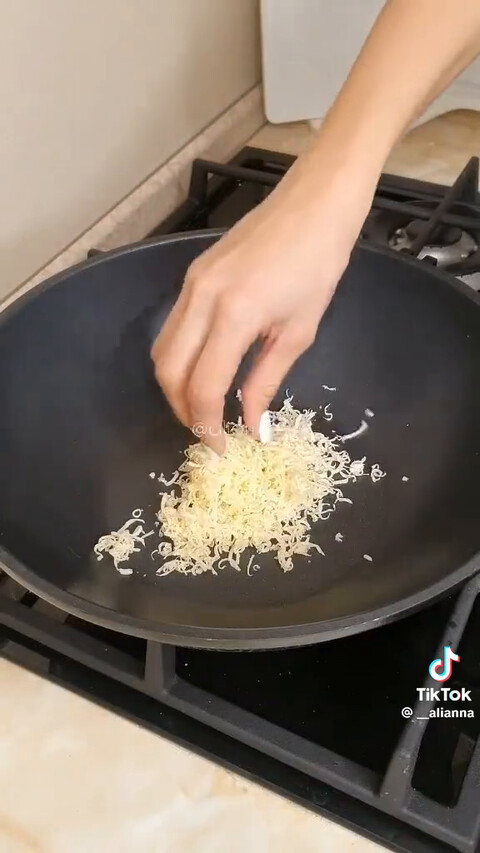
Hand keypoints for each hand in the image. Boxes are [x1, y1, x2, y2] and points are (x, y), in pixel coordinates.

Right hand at [151, 150, 373, 452]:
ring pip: (162, 350)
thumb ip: (266, 381)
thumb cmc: (319, 265)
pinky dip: (181, 358)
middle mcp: (201, 298)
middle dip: (183, 410)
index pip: (203, 385)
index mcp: (234, 314)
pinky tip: (205, 369)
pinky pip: (172, 328)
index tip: (220, 447)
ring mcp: (191, 284)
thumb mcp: (299, 331)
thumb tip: (251, 426)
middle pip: (168, 372)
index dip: (207, 424)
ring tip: (205, 406)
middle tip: (208, 431)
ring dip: (176, 386)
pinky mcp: (192, 275)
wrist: (313, 204)